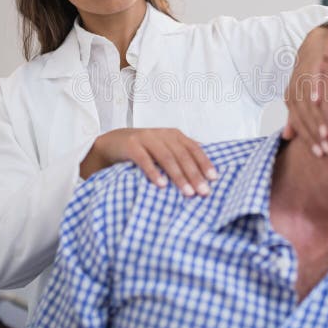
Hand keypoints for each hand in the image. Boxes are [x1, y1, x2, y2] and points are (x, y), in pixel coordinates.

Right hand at [80, 128, 217, 196]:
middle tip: (203, 192)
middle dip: (194, 174)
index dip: (204, 163)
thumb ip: (183, 154)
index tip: (214, 179)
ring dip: (178, 176)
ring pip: (166, 157)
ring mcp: (146, 138)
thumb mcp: (165, 148)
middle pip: (182, 155)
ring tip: (187, 192)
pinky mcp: (130, 145)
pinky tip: (161, 185)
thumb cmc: (144, 149)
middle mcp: (162, 134)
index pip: (194, 148)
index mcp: (174, 135)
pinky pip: (144, 160)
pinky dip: (153, 172)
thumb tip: (208, 169)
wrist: (113, 143)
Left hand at [283, 25, 327, 156]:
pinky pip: (314, 79)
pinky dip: (316, 90)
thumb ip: (294, 116)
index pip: (298, 123)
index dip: (308, 139)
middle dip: (315, 134)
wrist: (317, 42)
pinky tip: (321, 102)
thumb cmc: (311, 73)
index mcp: (291, 98)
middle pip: (303, 116)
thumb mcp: (300, 95)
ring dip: (318, 120)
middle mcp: (295, 89)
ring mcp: (304, 76)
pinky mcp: (314, 63)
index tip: (319, 153)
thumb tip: (286, 137)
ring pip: (308, 102)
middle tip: (327, 151)